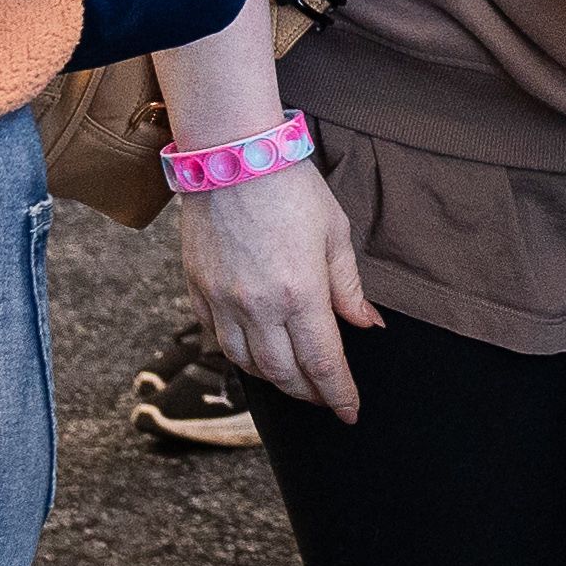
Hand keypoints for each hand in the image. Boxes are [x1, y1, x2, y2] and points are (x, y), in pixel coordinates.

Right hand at [168, 157, 373, 419]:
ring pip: (246, 364)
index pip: (323, 364)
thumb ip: (348, 287)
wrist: (230, 154)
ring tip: (293, 378)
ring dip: (273, 379)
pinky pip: (217, 339)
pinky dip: (239, 354)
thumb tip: (367, 325)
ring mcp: (222, 301)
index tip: (350, 412)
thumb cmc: (290, 186)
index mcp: (300, 293)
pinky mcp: (198, 289)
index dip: (339, 395)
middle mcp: (258, 306)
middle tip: (325, 398)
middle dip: (308, 393)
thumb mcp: (335, 233)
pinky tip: (256, 350)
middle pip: (283, 374)